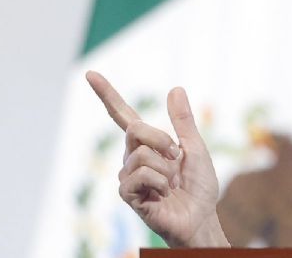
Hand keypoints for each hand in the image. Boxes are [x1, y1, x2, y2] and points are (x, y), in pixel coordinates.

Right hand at [86, 71, 229, 247]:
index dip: (108, 95)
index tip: (90, 73)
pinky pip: (140, 175)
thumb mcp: (195, 148)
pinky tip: (163, 194)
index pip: (123, 116)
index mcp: (148, 144)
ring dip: (167, 169)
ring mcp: (128, 176)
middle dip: (163, 140)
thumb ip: (183, 121)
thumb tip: (175, 88)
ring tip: (172, 184)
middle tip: (176, 158)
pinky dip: (159, 182)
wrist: (200, 217)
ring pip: (143, 154)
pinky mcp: (127, 194)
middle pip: (136, 129)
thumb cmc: (198, 186)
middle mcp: (132, 157)